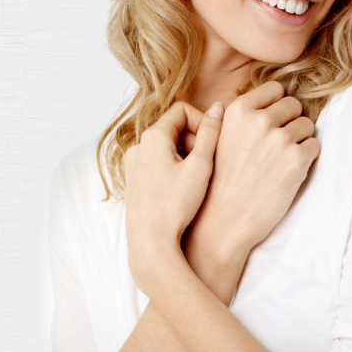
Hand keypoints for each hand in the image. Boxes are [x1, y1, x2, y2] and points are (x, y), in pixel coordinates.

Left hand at [123, 101, 223, 294]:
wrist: (151, 244)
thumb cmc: (176, 205)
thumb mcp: (201, 165)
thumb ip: (210, 133)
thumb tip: (217, 107)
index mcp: (152, 137)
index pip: (182, 110)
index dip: (202, 122)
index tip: (214, 143)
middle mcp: (138, 147)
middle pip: (173, 128)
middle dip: (194, 140)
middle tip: (208, 163)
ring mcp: (133, 165)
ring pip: (166, 147)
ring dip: (185, 156)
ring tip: (198, 179)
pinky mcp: (134, 182)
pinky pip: (157, 163)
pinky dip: (173, 169)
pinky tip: (184, 190)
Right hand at [187, 81, 320, 259]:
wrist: (224, 220)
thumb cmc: (221, 180)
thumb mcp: (219, 137)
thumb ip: (239, 115)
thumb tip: (259, 95)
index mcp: (239, 110)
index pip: (275, 89)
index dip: (275, 106)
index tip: (270, 123)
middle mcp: (260, 120)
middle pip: (294, 104)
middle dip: (290, 122)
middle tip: (277, 145)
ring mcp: (280, 139)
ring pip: (307, 125)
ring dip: (300, 140)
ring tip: (281, 161)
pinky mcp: (298, 159)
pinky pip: (315, 146)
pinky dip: (307, 158)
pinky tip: (288, 173)